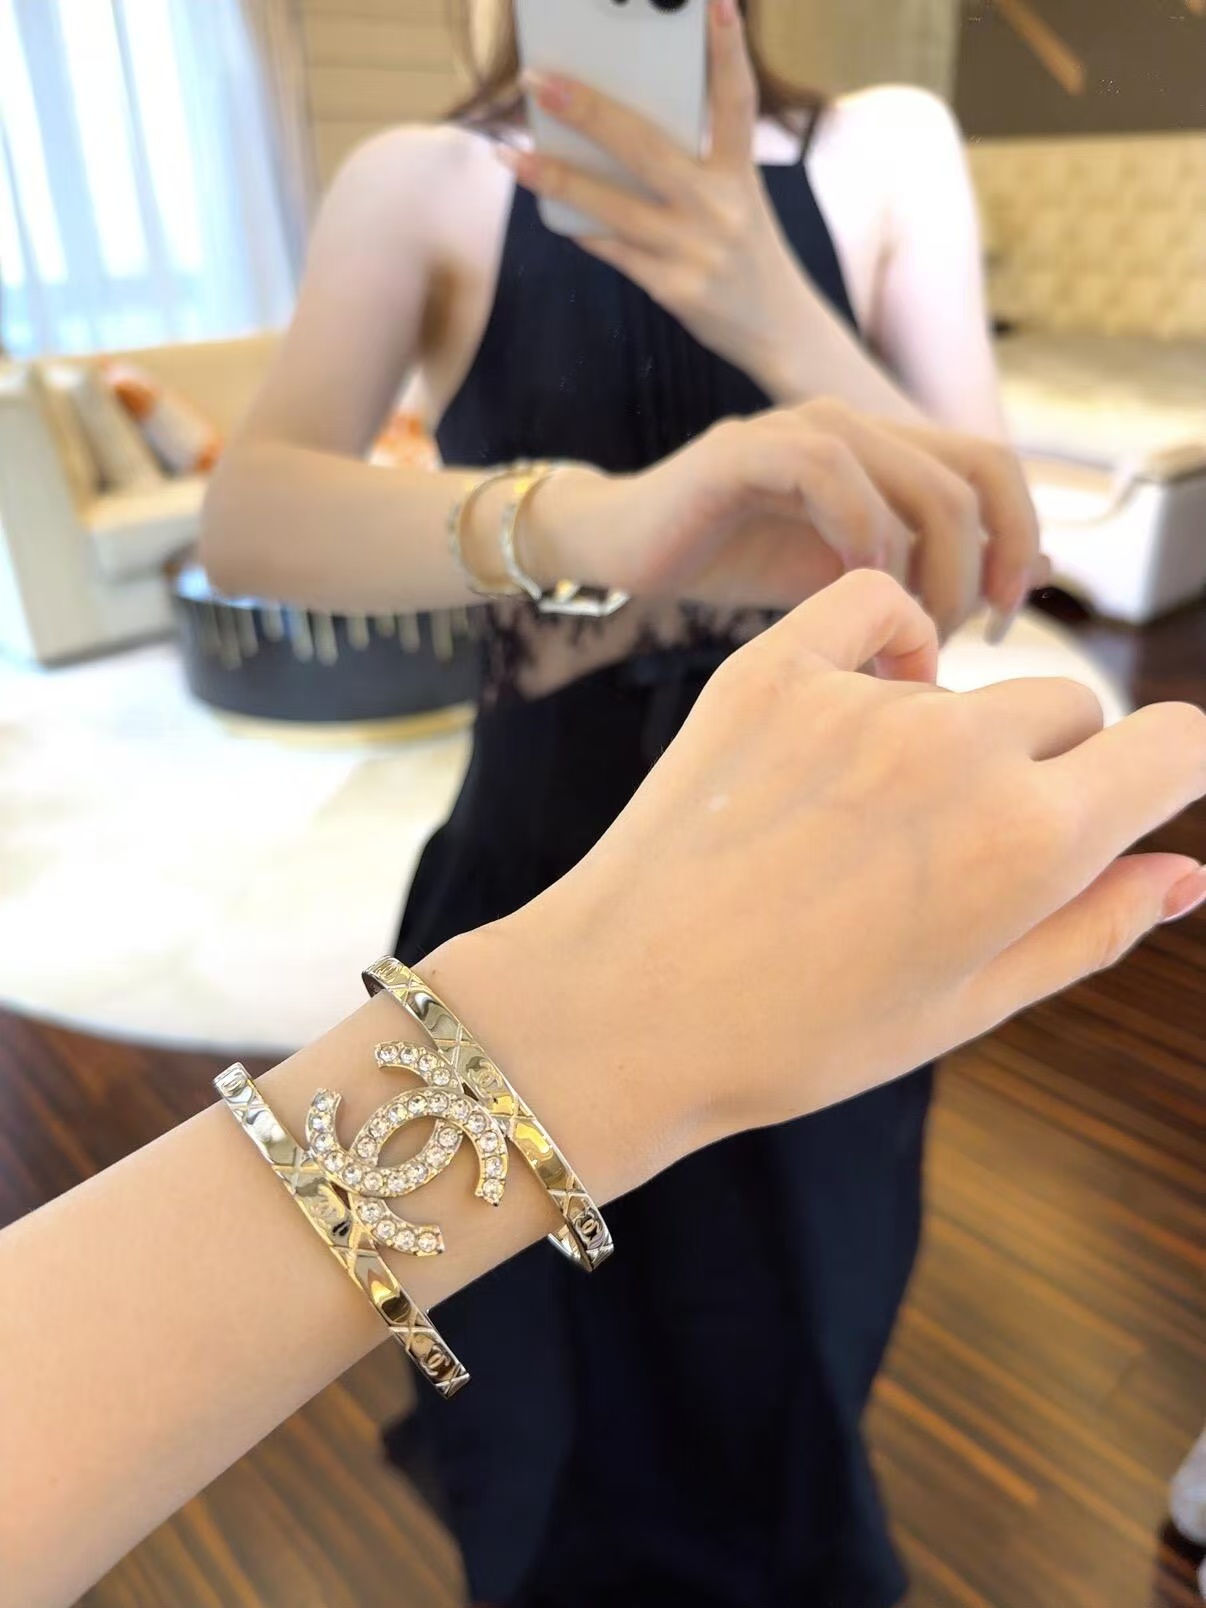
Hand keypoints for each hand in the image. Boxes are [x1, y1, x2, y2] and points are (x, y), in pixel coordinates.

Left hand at [442, 573, 1205, 1176]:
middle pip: (1068, 712)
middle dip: (1043, 770)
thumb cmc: (797, 1035)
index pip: (1175, 747)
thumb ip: (1094, 929)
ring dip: (949, 732)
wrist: (623, 1011)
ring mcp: (862, 699)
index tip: (1125, 800)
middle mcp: (961, 752)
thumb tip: (1190, 873)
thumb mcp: (966, 1007)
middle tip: (949, 852)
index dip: (1164, 775)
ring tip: (862, 821)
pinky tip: (859, 705)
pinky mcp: (772, 668)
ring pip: (967, 681)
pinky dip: (886, 644)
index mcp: (1030, 844)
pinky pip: (875, 607)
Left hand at [504, 0, 804, 381]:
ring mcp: (695, 248)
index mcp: (740, 174)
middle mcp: (719, 206)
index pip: (735, 100)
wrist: (781, 333)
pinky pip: (612, 250)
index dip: (727, 49)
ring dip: (554, 177)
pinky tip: (547, 208)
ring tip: (510, 156)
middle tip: (539, 80)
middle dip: (587, 110)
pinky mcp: (675, 288)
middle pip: (645, 146)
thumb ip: (693, 170)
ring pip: (611, 204)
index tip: (716, 0)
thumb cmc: (748, 256)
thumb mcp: (738, 202)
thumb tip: (614, 138)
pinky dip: (579, 227)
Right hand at [535, 400, 1043, 637]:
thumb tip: (1018, 586)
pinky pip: (830, 470)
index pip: (994, 469)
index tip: (1004, 619)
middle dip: (976, 572)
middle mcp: (856, 422)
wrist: (623, 546)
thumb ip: (920, 572)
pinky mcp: (745, 448)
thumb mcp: (843, 576)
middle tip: (945, 642)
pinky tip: (853, 589)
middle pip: (971, 478)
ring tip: (902, 631)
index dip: (1019, 539)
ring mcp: (801, 429)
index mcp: (887, 447)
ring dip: (926, 568)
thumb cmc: (731, 559)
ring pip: (916, 478)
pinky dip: (860, 531)